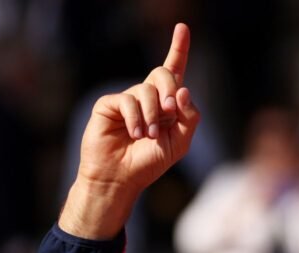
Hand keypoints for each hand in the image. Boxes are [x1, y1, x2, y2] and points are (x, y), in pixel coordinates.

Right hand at [60, 23, 200, 239]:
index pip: (174, 70)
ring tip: (149, 136)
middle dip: (171, 90)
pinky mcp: (109, 104)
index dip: (178, 48)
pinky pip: (127, 100)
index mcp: (166, 104)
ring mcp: (127, 99)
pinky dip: (135, 118)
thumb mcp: (180, 143)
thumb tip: (184, 90)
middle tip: (170, 111)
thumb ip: (189, 117)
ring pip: (147, 90)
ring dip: (153, 114)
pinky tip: (134, 133)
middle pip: (163, 74)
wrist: (121, 178)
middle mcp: (147, 96)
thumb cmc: (149, 162)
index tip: (182, 27)